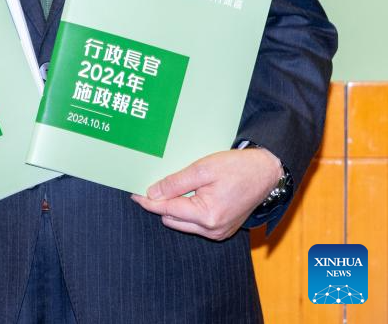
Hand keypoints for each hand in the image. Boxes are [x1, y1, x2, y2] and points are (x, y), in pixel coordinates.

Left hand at [131, 147, 282, 240]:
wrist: (265, 173)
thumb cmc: (237, 167)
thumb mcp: (203, 169)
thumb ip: (176, 182)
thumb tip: (153, 192)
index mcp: (207, 215)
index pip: (167, 209)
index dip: (148, 201)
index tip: (133, 193)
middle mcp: (212, 230)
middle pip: (173, 219)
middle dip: (160, 204)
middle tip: (151, 185)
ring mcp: (219, 232)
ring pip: (183, 223)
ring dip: (174, 208)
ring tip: (170, 188)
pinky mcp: (223, 229)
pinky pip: (196, 224)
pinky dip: (188, 211)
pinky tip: (187, 194)